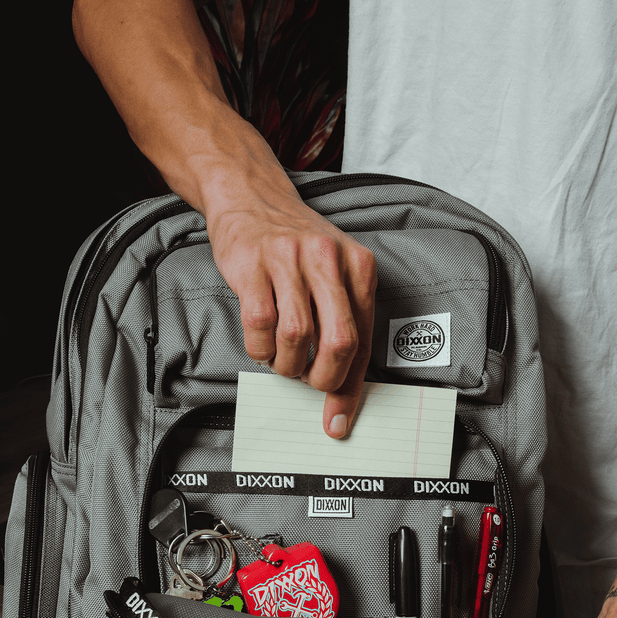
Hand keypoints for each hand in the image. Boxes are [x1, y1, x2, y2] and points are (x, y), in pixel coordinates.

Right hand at [204, 166, 376, 437]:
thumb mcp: (334, 271)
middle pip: (339, 341)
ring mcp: (289, 260)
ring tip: (282, 361)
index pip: (364, 339)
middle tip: (309, 384)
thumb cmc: (297, 245)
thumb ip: (344, 319)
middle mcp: (328, 260)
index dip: (351, 388)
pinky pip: (259, 324)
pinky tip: (261, 346)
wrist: (253, 197)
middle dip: (324, 379)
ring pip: (297, 337)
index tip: (338, 419)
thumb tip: (345, 385)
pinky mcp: (252, 265)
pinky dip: (259, 349)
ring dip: (287, 365)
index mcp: (359, 266)